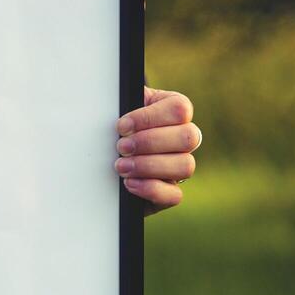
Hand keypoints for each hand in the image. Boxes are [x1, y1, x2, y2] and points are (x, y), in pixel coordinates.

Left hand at [115, 86, 199, 214]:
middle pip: (188, 138)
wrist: (105, 156)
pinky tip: (129, 183)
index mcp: (173, 110)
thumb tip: (112, 98)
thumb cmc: (115, 127)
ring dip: (149, 166)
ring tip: (121, 166)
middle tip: (121, 146)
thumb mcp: (118, 107)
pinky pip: (175, 195)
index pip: (179, 109)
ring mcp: (180, 166)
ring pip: (186, 166)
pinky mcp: (170, 192)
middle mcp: (184, 138)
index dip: (150, 118)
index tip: (122, 126)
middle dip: (149, 142)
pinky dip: (151, 189)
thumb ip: (122, 101)